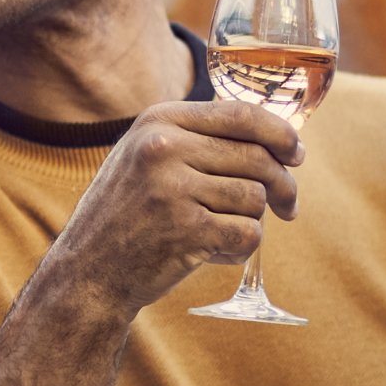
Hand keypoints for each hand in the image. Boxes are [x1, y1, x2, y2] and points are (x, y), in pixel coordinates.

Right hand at [43, 99, 303, 316]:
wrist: (88, 271)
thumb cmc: (127, 214)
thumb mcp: (146, 157)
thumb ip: (197, 139)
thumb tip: (279, 137)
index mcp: (158, 121)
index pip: (241, 114)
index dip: (280, 133)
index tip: (297, 154)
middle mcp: (163, 147)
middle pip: (257, 157)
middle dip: (284, 186)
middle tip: (289, 208)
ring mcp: (172, 188)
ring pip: (256, 198)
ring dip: (251, 221)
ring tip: (221, 232)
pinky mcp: (186, 230)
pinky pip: (247, 233)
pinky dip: (239, 248)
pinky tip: (212, 252)